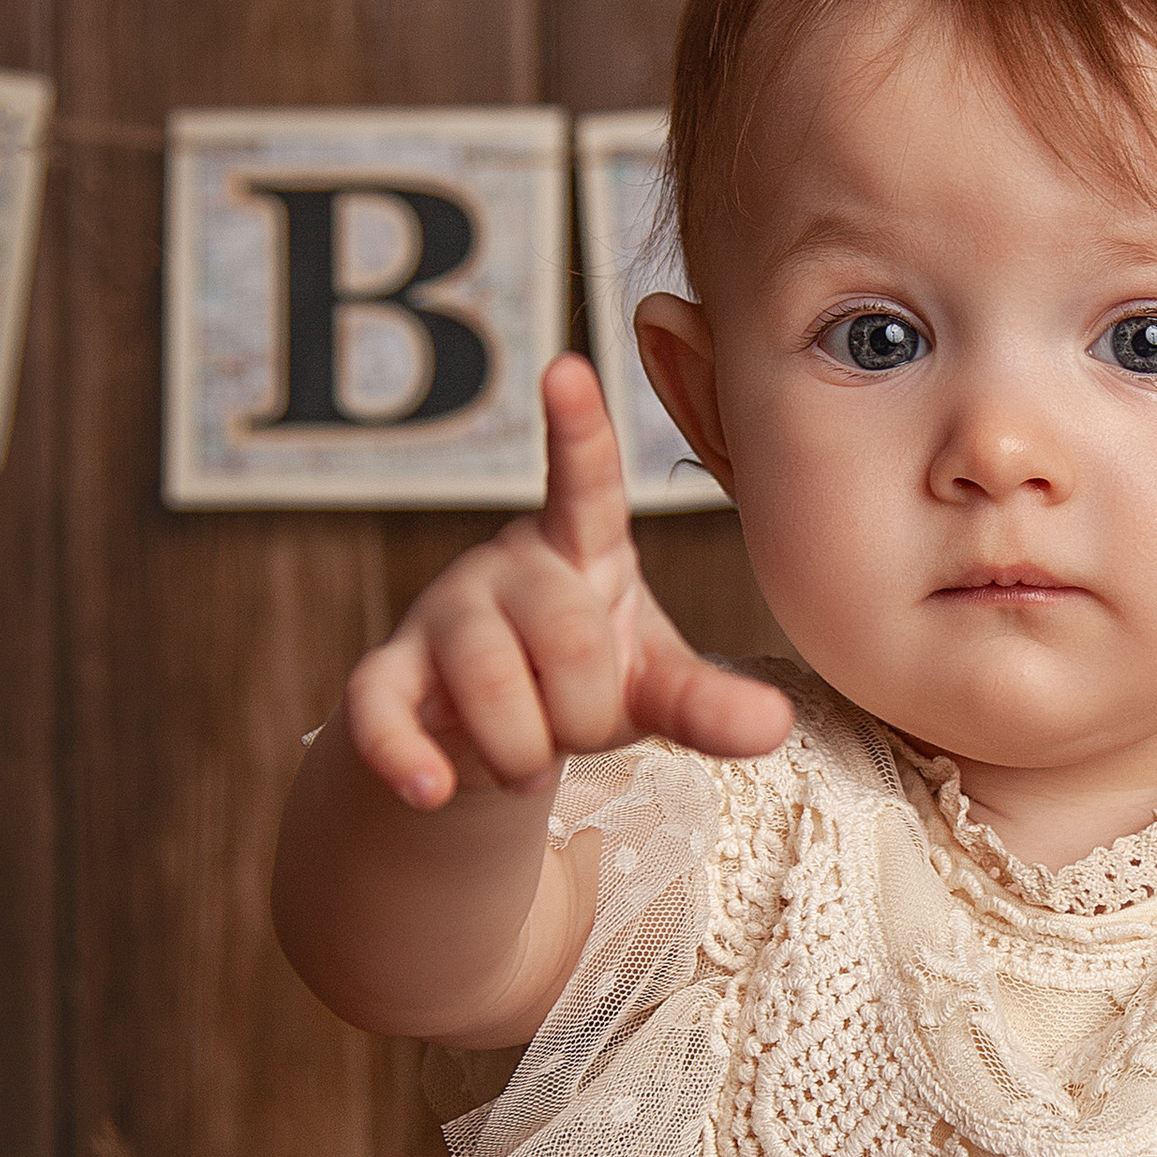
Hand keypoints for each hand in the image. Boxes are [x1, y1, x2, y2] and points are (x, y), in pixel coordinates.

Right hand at [344, 356, 790, 807]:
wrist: (489, 740)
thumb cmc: (582, 681)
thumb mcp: (654, 684)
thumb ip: (708, 703)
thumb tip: (774, 725)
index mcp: (581, 546)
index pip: (585, 482)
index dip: (578, 431)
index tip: (568, 367)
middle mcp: (504, 565)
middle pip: (565, 639)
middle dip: (587, 712)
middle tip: (577, 724)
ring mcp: (438, 616)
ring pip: (488, 684)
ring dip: (526, 750)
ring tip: (531, 760)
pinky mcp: (384, 676)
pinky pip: (381, 713)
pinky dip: (407, 757)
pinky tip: (430, 788)